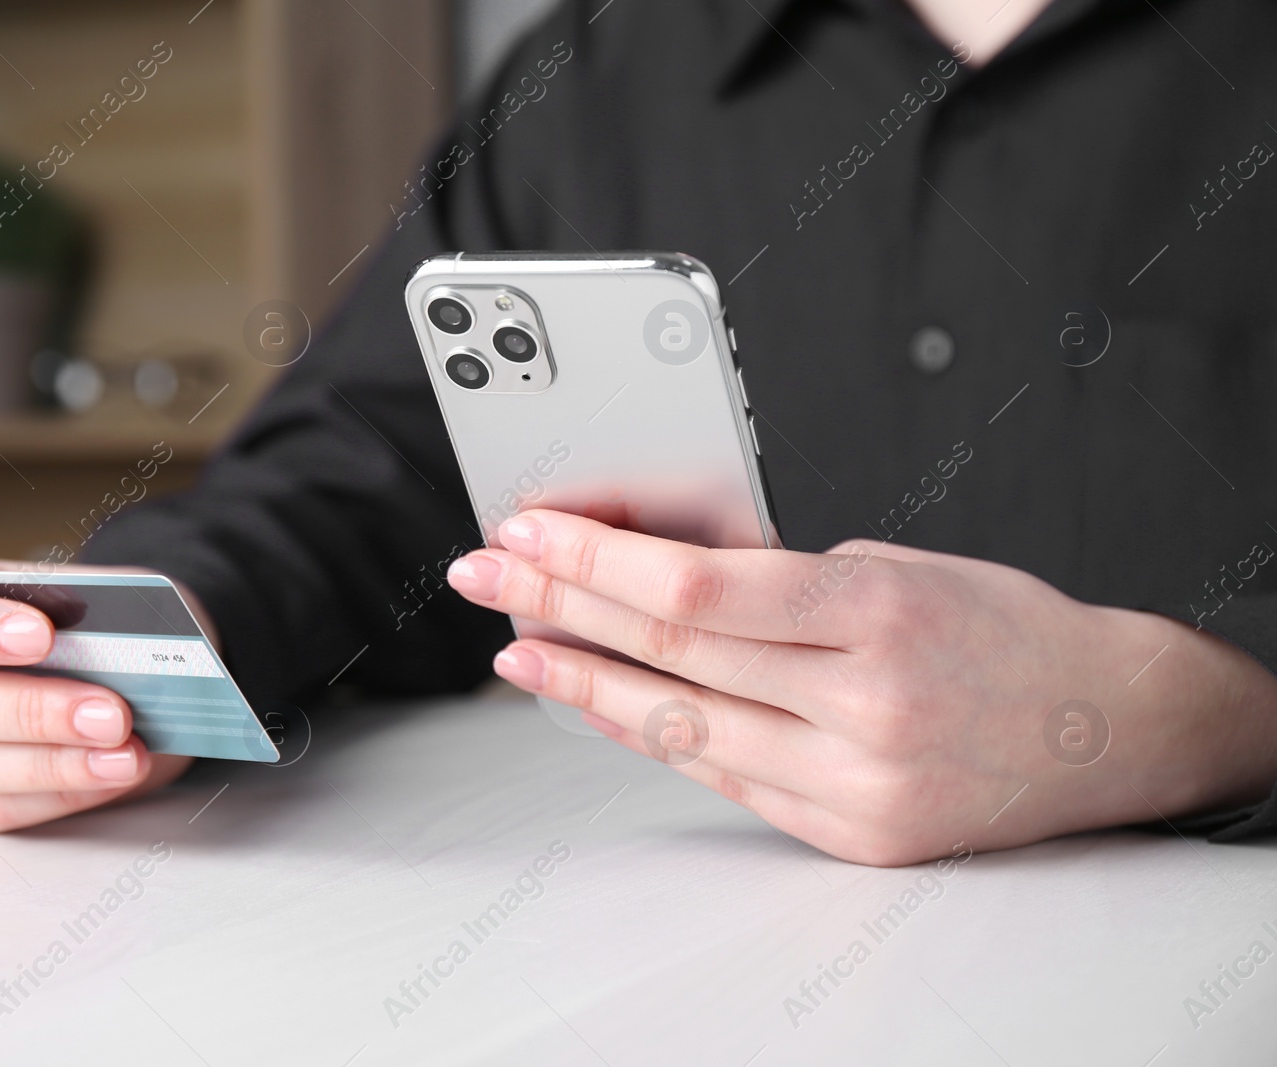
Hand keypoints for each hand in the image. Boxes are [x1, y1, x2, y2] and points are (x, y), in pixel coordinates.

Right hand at [0, 553, 198, 831]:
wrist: (113, 665)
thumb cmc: (89, 618)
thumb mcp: (99, 590)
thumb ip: (98, 599)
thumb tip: (125, 628)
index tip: (41, 634)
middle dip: (33, 710)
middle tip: (111, 713)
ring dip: (59, 763)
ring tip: (126, 755)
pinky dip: (63, 794)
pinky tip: (111, 774)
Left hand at [447, 510, 1276, 865]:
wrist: (1105, 725)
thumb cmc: (998, 627)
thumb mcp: (891, 566)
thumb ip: (774, 579)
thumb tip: (650, 573)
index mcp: (876, 612)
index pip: (695, 589)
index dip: (594, 561)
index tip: (527, 532)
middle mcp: (863, 707)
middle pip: (671, 656)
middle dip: (559, 609)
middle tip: (486, 579)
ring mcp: (856, 784)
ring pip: (680, 729)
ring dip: (583, 685)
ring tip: (519, 648)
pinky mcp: (850, 836)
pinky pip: (723, 778)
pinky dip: (654, 734)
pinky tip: (601, 702)